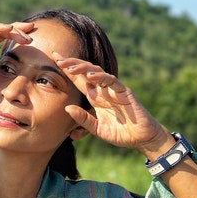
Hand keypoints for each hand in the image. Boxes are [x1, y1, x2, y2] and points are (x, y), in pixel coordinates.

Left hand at [54, 54, 174, 158]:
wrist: (142, 139)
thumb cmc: (121, 134)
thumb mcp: (97, 129)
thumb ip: (83, 119)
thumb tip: (67, 108)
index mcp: (96, 98)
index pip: (79, 80)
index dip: (68, 70)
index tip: (54, 60)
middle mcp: (103, 91)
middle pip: (85, 72)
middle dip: (72, 64)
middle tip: (58, 59)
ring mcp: (114, 90)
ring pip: (97, 72)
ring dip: (83, 68)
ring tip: (70, 66)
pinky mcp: (125, 92)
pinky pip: (112, 81)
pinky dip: (102, 77)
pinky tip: (91, 76)